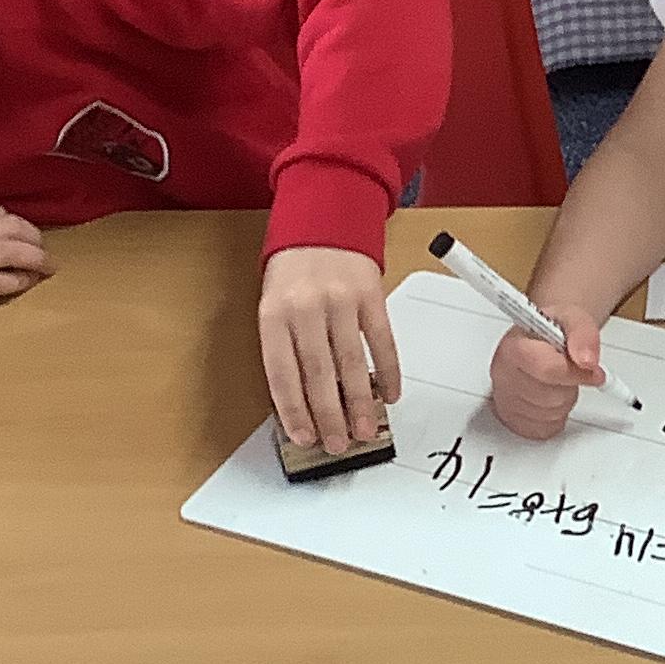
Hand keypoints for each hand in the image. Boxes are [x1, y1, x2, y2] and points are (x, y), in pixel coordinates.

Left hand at [260, 246, 399, 453]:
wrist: (323, 220)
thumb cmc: (295, 272)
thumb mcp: (274, 306)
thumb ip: (285, 349)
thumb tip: (303, 404)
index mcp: (274, 314)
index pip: (282, 373)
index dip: (294, 410)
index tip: (304, 436)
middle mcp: (306, 307)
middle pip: (318, 373)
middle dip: (330, 415)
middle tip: (338, 444)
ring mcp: (341, 300)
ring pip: (351, 362)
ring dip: (360, 403)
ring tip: (364, 429)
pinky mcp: (371, 294)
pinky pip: (382, 340)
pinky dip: (389, 371)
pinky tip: (390, 394)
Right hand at [488, 308, 603, 441]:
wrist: (542, 337)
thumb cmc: (553, 330)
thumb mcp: (573, 318)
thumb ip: (583, 334)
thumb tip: (587, 361)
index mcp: (513, 347)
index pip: (546, 370)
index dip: (575, 372)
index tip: (590, 368)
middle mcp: (502, 374)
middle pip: (550, 396)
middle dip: (569, 385)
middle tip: (568, 369)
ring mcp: (504, 400)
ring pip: (549, 415)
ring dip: (564, 401)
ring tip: (557, 380)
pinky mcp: (511, 420)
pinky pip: (545, 429)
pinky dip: (556, 417)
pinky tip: (550, 396)